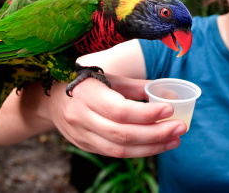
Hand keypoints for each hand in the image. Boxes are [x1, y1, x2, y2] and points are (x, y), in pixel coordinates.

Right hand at [45, 74, 186, 157]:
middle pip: (122, 134)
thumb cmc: (83, 81)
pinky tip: (156, 145)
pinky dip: (138, 151)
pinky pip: (114, 153)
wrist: (48, 99)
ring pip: (119, 149)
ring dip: (151, 147)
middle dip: (155, 134)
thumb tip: (167, 92)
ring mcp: (81, 136)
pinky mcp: (85, 146)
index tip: (169, 109)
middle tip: (180, 128)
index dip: (146, 113)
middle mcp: (81, 118)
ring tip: (174, 140)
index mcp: (86, 94)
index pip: (119, 111)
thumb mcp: (107, 77)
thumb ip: (135, 86)